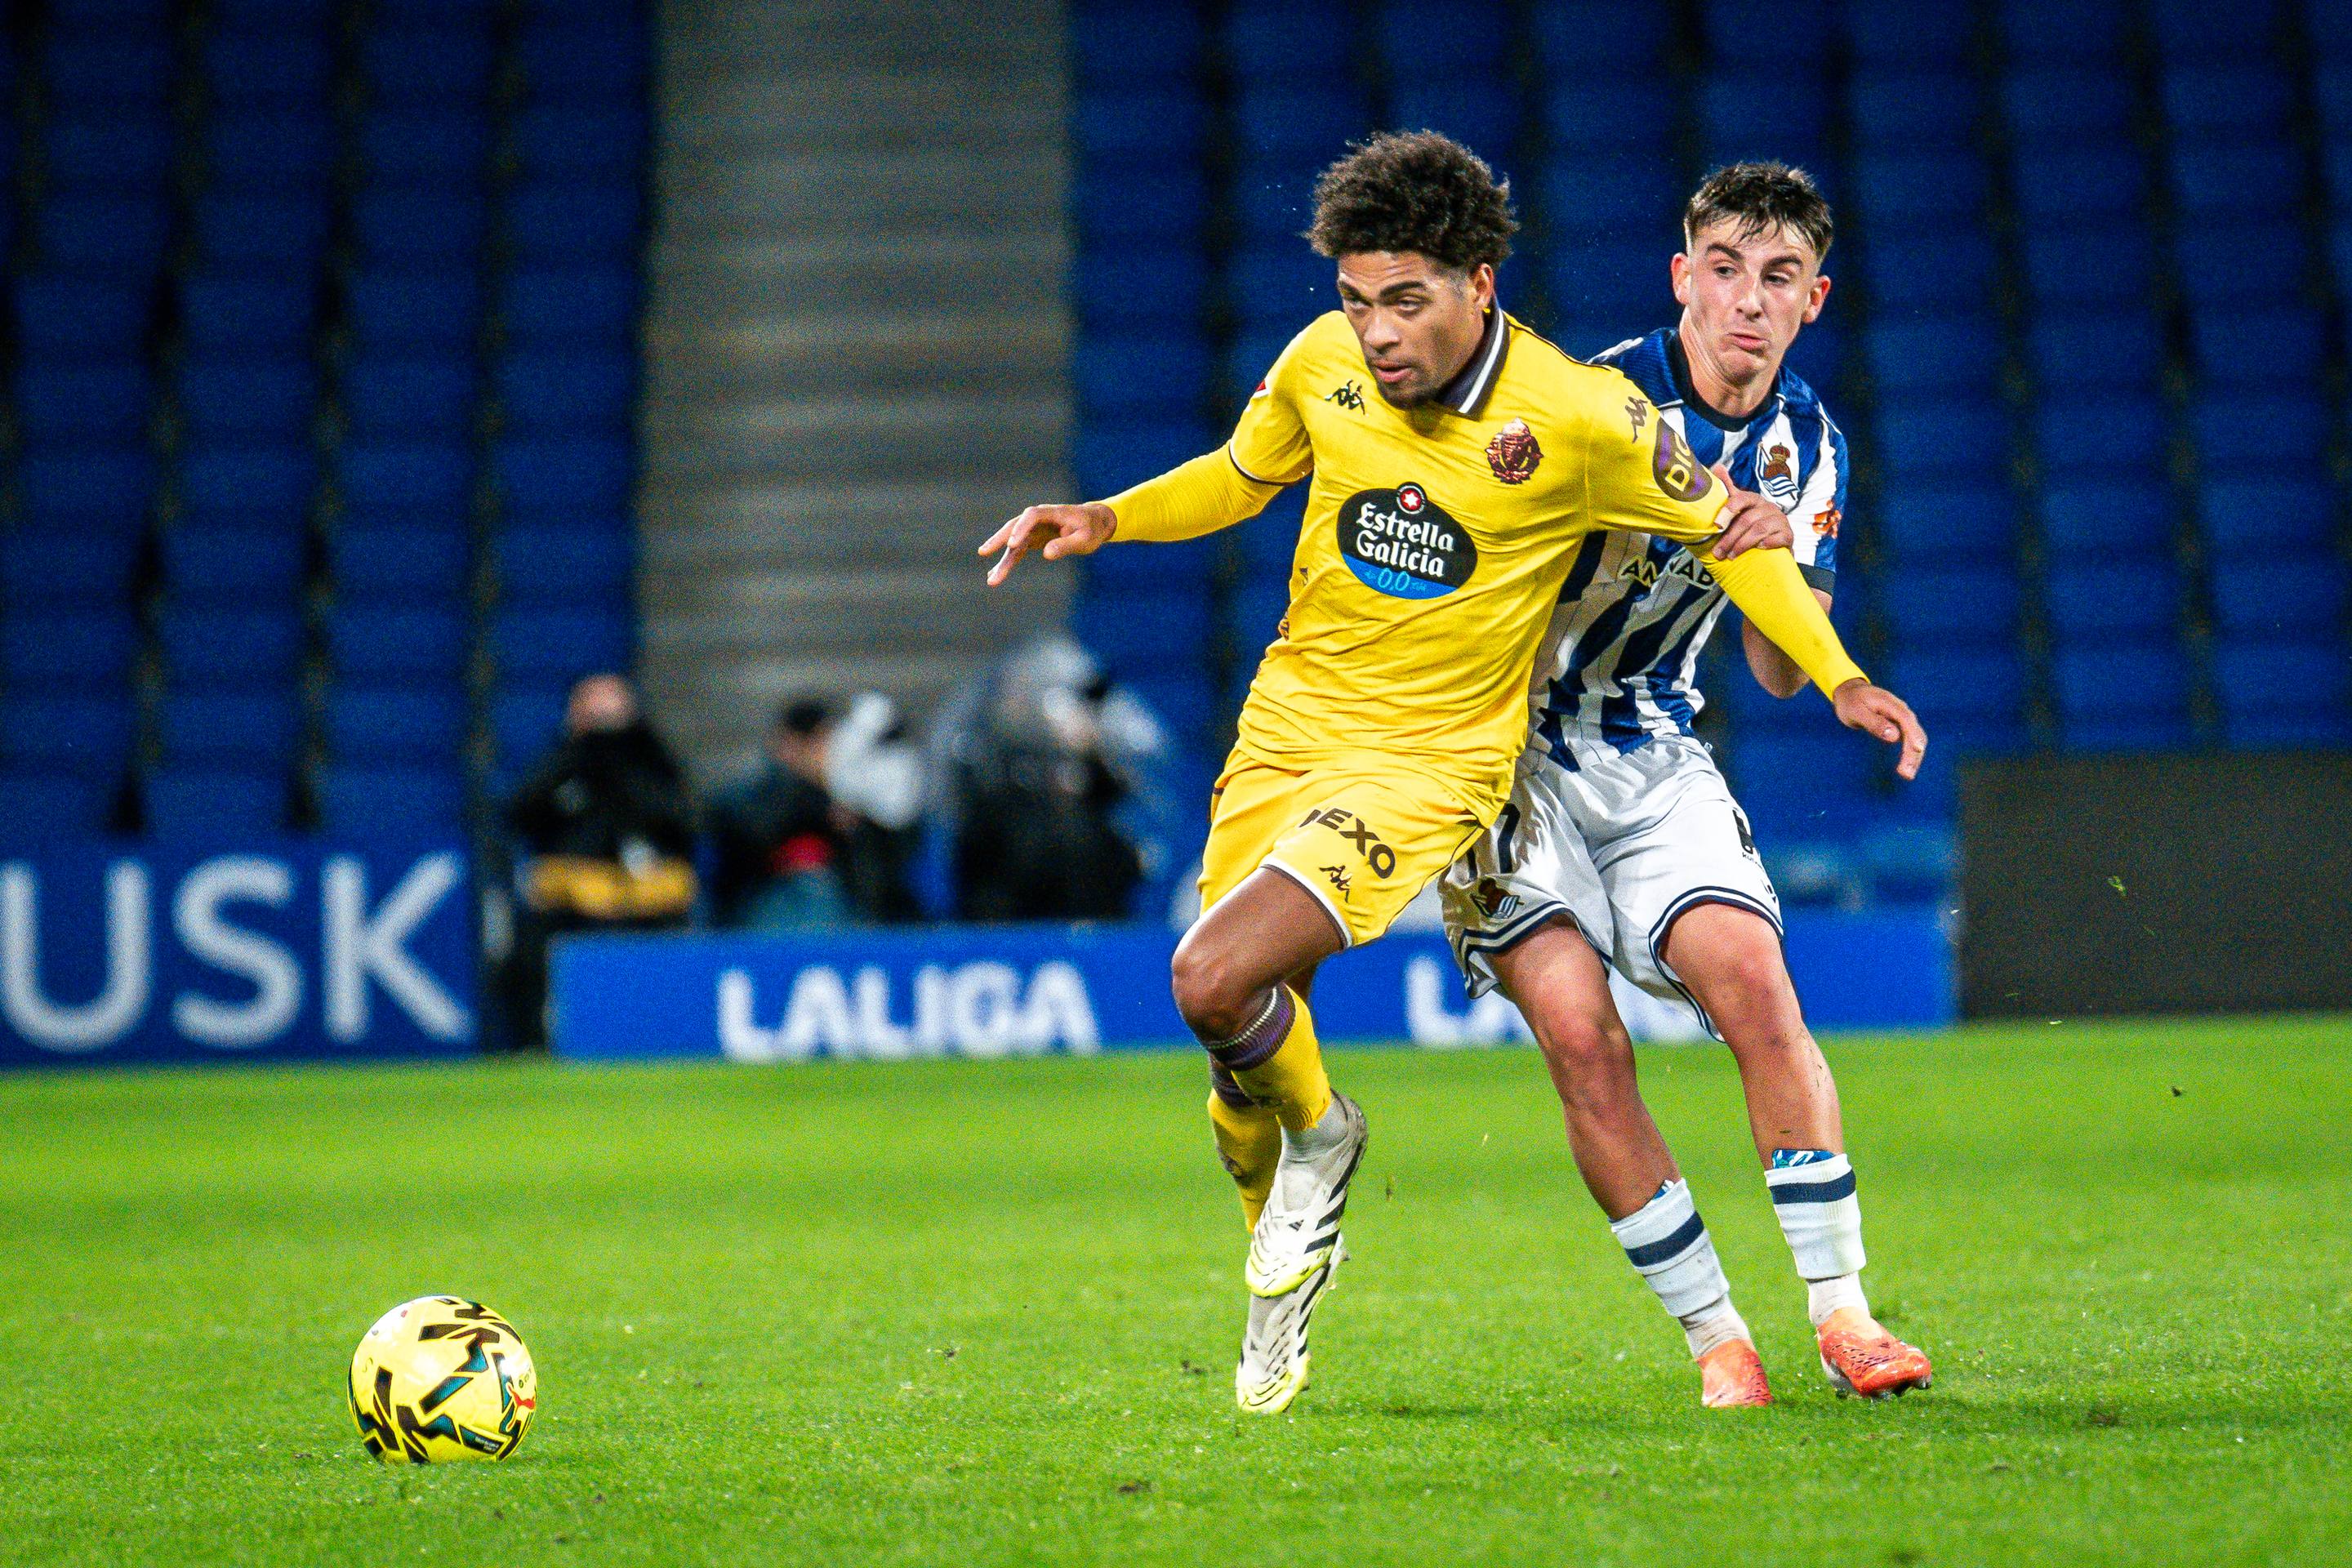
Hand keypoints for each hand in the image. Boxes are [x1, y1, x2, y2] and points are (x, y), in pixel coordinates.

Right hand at [978, 503, 1116, 585]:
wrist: (1094, 523)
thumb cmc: (1091, 529)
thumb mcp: (1085, 539)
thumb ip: (1066, 545)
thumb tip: (1046, 554)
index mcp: (1052, 513)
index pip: (1031, 516)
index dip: (1020, 528)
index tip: (1013, 544)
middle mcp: (1039, 519)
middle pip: (1014, 527)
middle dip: (999, 539)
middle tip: (984, 552)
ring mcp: (1033, 529)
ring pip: (1013, 543)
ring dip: (1002, 559)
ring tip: (991, 579)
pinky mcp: (1032, 539)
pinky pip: (1016, 551)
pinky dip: (1007, 562)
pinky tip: (995, 575)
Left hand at [1705, 464, 1795, 559]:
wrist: (1771, 548)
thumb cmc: (1749, 527)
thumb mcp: (1737, 510)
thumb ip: (1727, 490)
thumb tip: (1717, 465)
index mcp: (1754, 499)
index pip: (1741, 498)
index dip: (1729, 510)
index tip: (1716, 525)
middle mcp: (1768, 507)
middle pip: (1747, 519)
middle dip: (1730, 538)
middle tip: (1718, 552)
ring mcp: (1780, 520)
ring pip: (1759, 530)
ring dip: (1742, 545)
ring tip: (1731, 556)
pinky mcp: (1788, 535)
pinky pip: (1778, 538)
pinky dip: (1767, 544)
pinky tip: (1758, 550)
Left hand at [1831, 679, 1927, 779]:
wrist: (1850, 692)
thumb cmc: (1851, 702)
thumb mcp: (1857, 712)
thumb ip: (1874, 723)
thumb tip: (1895, 736)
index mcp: (1891, 704)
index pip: (1907, 720)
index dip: (1913, 735)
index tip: (1917, 750)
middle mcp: (1901, 710)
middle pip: (1914, 732)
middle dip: (1913, 753)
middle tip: (1907, 774)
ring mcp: (1902, 717)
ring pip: (1915, 737)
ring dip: (1914, 756)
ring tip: (1908, 775)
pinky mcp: (1900, 724)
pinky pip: (1910, 739)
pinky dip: (1911, 753)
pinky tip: (1907, 766)